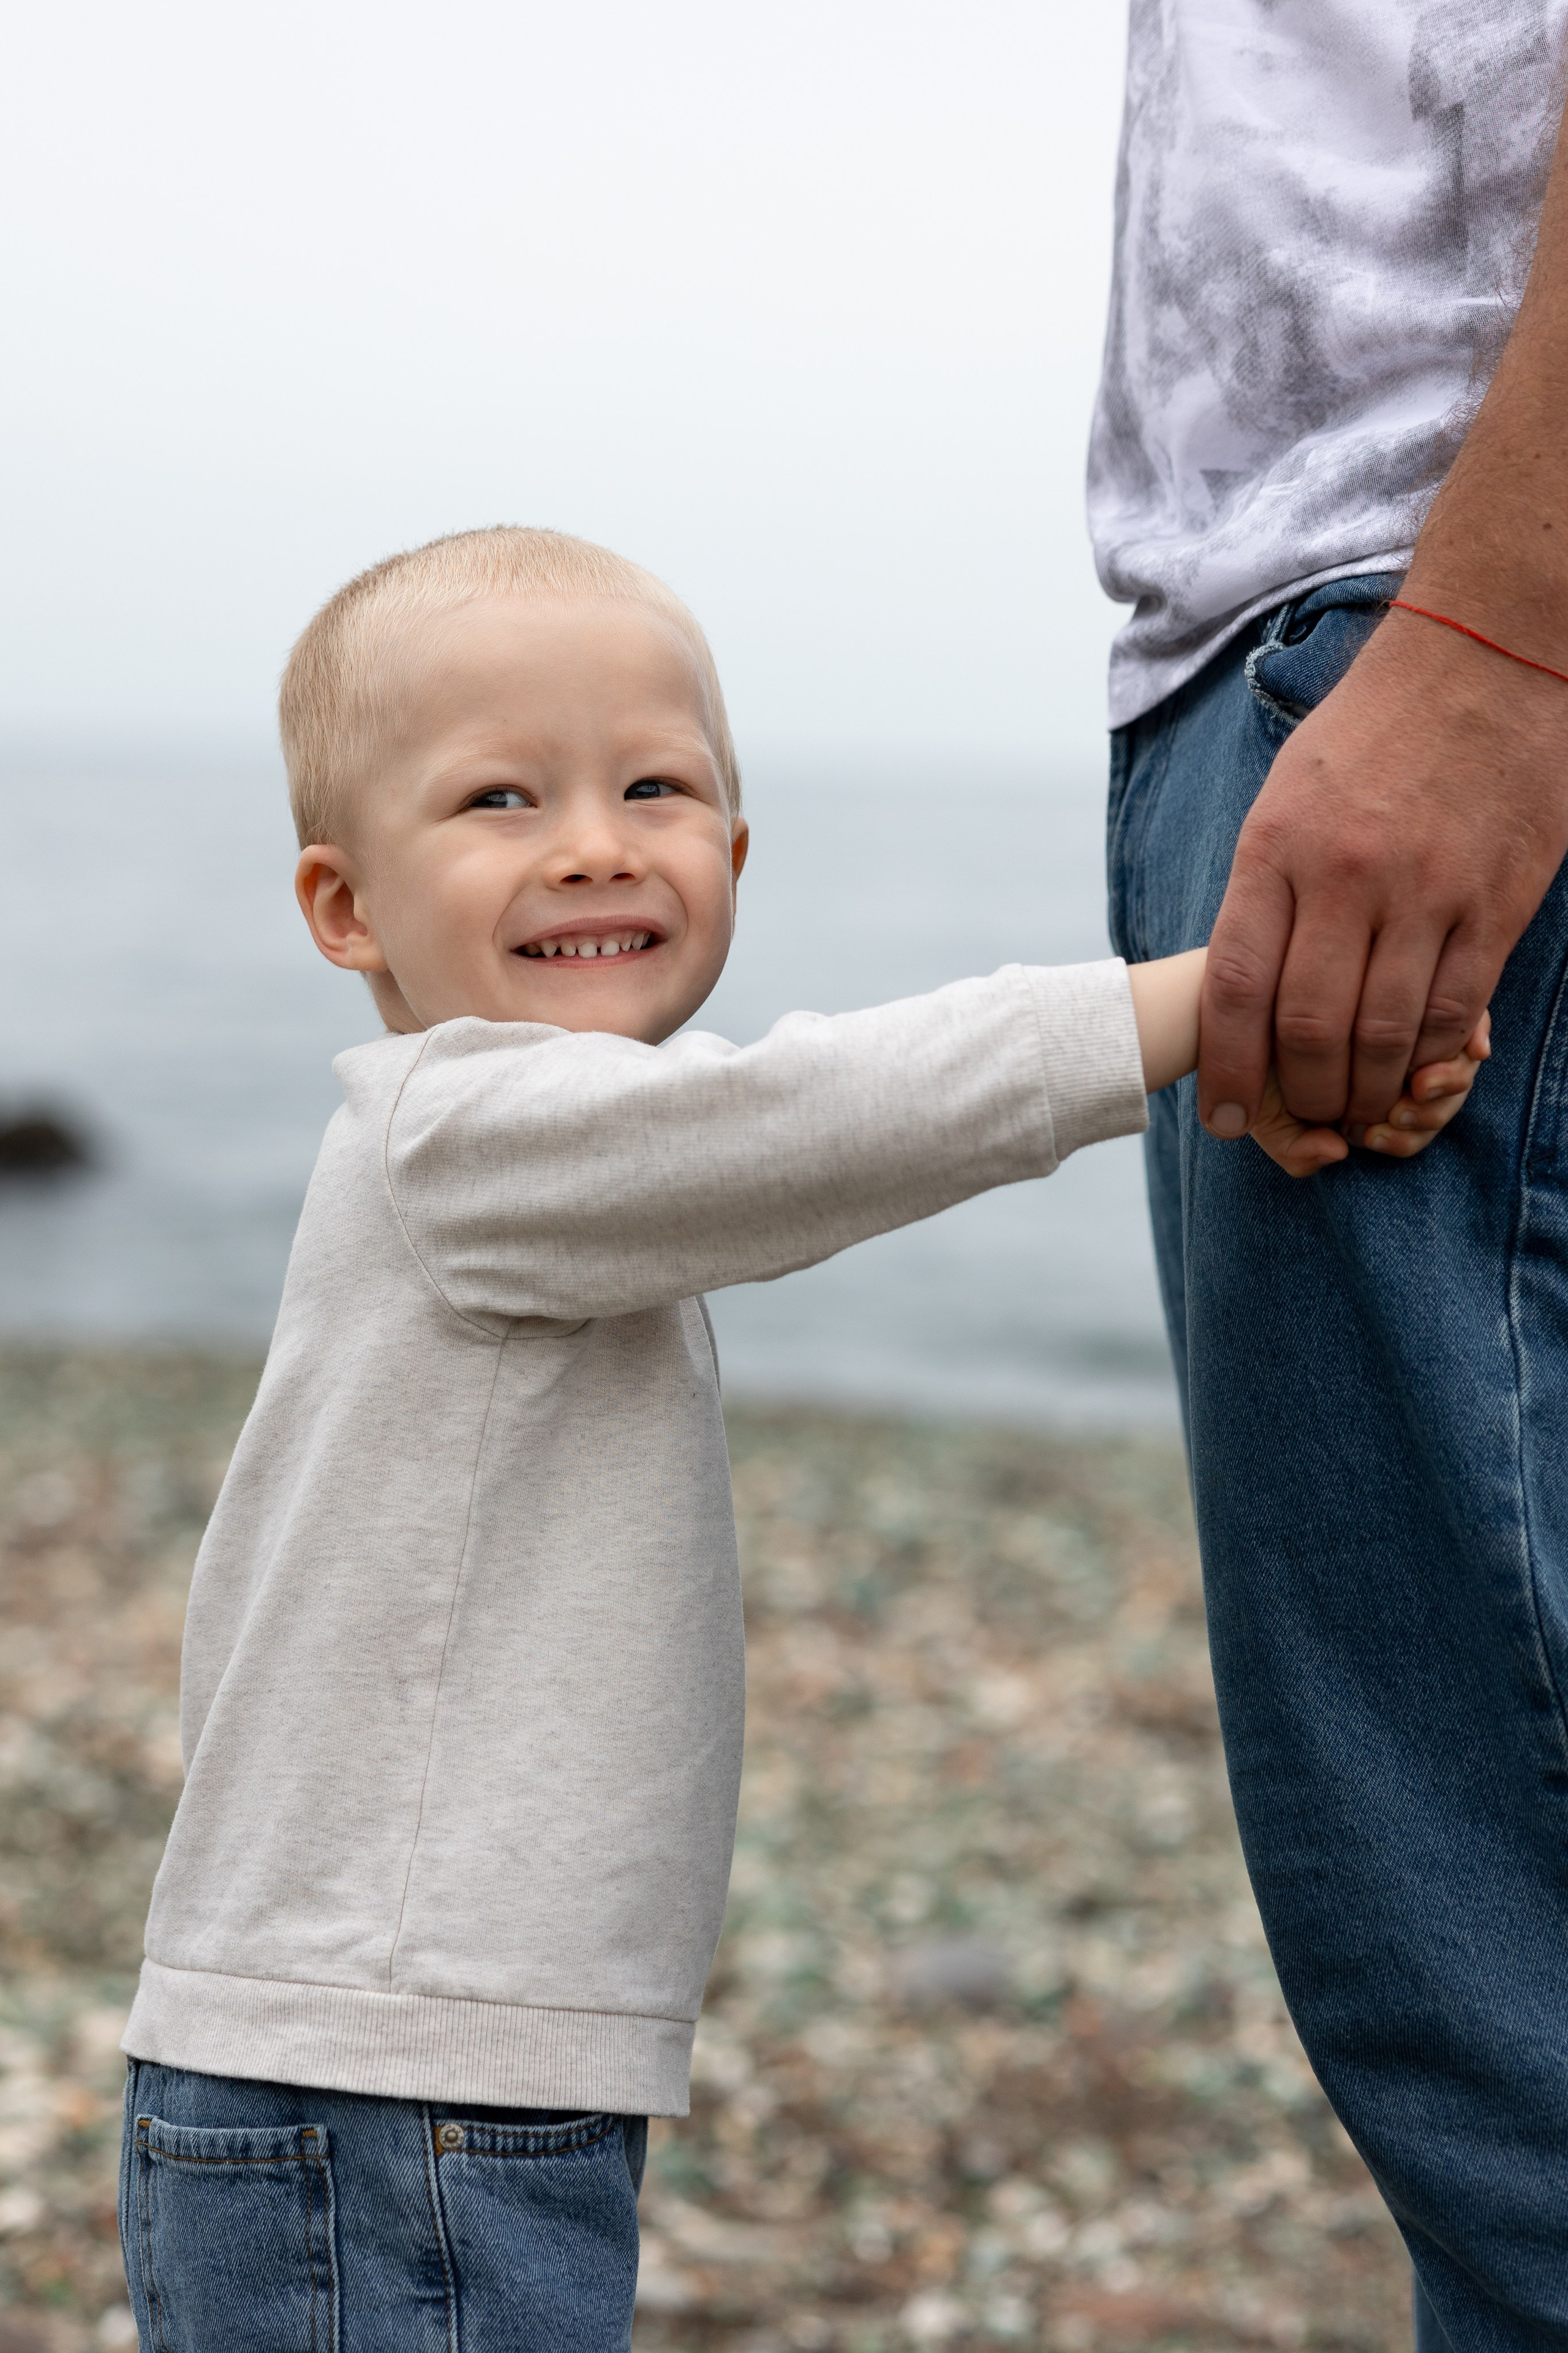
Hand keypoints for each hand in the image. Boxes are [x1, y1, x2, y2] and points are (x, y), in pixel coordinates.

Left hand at [1198, 611, 1567, 1138]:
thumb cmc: (1373, 730)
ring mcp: (1427, 890)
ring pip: (1384, 1034)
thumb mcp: (1286, 798)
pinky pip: (1454, 1008)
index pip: (1236, 988)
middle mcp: (1347, 875)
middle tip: (1305, 1120)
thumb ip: (1266, 892)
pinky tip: (1413, 1071)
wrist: (1485, 654)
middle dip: (1301, 1095)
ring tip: (1357, 1111)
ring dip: (1365, 1091)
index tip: (1222, 1121)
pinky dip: (1427, 1055)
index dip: (1225, 1071)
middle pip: (1309, 1027)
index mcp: (1278, 848)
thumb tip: (1245, 989)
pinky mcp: (1495, 901)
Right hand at [1249, 1014, 1490, 1179]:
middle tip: (1396, 1117)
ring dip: (1444, 1084)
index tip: (1376, 1139)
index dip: (1407, 1138)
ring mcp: (1411, 1016)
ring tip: (1411, 1089)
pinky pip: (1467, 1013)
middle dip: (1429, 1115)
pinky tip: (1432, 1054)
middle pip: (1444, 1093)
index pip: (1414, 1124)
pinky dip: (1461, 1038)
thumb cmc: (1246, 1054)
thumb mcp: (1264, 1115)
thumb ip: (1296, 1150)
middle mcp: (1394, 1054)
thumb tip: (1336, 1153)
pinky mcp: (1422, 974)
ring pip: (1458, 1060)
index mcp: (1365, 1087)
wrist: (1225, 991)